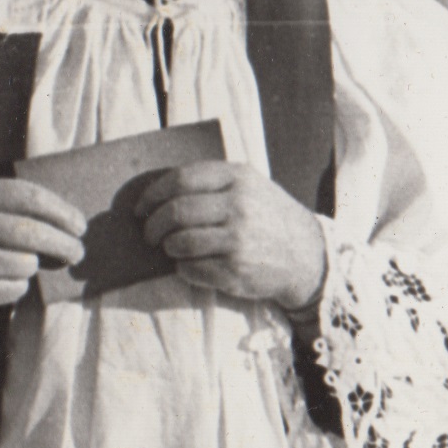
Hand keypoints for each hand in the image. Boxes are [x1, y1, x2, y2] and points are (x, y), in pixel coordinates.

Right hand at [0, 177, 89, 319]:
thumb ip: (15, 206)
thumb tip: (69, 226)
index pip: (31, 198)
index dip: (62, 212)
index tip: (80, 225)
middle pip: (34, 233)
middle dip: (64, 244)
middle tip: (78, 252)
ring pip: (28, 263)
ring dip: (32, 266)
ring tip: (19, 264)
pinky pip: (16, 288)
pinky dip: (16, 286)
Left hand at [136, 161, 328, 312]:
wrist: (305, 254)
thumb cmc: (268, 217)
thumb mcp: (250, 186)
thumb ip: (213, 183)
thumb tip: (157, 194)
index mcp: (239, 178)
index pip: (181, 180)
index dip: (153, 194)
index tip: (141, 207)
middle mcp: (239, 206)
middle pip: (176, 212)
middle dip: (153, 226)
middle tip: (148, 234)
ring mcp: (238, 239)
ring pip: (179, 243)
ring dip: (168, 248)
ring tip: (172, 249)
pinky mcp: (235, 270)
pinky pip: (190, 269)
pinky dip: (183, 268)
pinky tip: (191, 264)